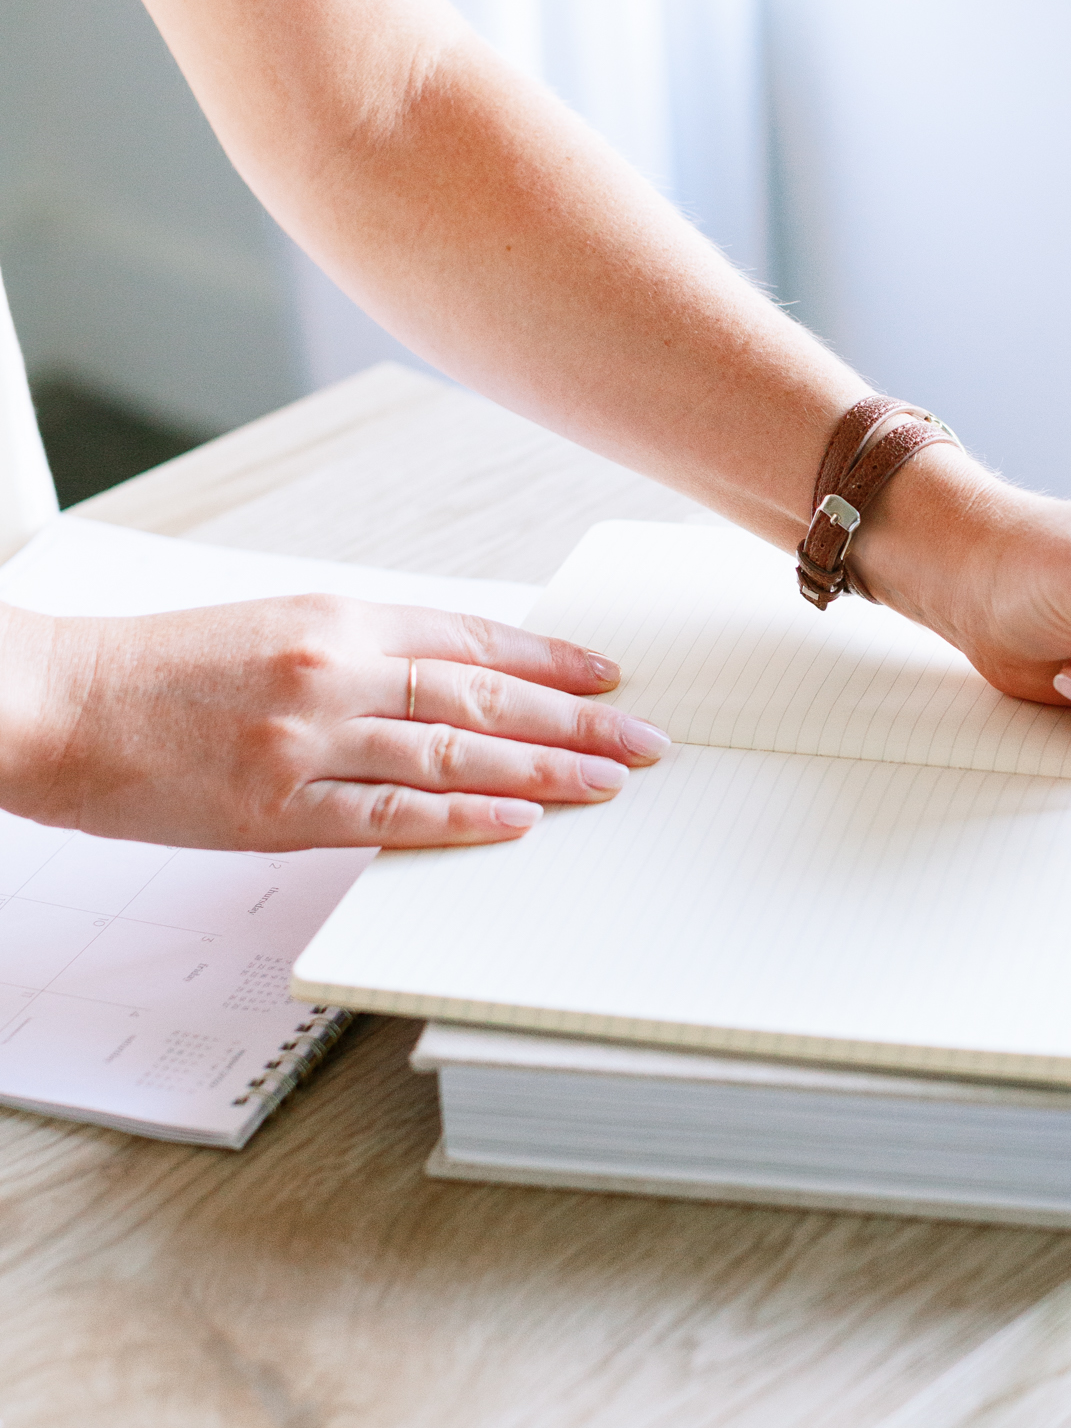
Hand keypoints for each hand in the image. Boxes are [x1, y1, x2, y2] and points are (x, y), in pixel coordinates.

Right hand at [0, 596, 670, 851]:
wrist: (55, 701)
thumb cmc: (162, 666)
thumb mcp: (278, 623)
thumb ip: (368, 647)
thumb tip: (458, 674)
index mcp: (340, 615)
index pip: (475, 638)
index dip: (553, 658)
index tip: (609, 675)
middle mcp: (336, 668)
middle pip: (486, 695)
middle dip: (579, 719)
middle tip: (646, 739)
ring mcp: (310, 740)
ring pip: (457, 751)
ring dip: (547, 768)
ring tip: (612, 781)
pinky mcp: (277, 810)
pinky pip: (392, 814)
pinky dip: (464, 815)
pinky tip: (522, 820)